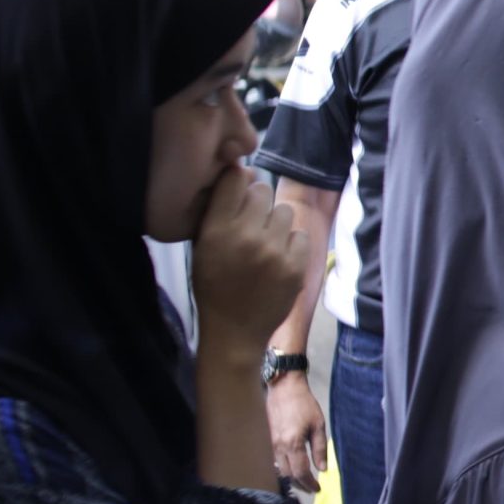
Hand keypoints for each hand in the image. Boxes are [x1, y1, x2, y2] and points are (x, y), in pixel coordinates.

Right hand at [190, 167, 305, 364]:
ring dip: (276, 224)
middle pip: (263, 190)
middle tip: (252, 224)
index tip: (240, 190)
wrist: (234, 332)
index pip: (235, 179)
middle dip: (258, 204)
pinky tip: (278, 260)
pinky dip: (291, 245)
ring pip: (284, 211)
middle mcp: (246, 236)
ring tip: (265, 244)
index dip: (239, 180)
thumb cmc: (214, 286)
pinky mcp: (295, 266)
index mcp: (216, 230)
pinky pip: (300, 235)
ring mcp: (273, 251)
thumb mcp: (203, 247)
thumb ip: (219, 211)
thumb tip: (244, 171)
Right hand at [265, 372, 326, 492]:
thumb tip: (322, 469)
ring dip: (292, 478)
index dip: (309, 484)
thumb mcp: (318, 425)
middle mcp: (278, 447)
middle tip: (312, 488)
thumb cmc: (304, 404)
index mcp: (293, 444)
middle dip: (301, 484)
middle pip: (288, 475)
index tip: (318, 489)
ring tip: (304, 480)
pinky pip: (275, 461)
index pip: (301, 472)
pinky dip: (285, 468)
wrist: (284, 388)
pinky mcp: (267, 441)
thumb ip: (320, 448)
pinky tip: (293, 467)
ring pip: (280, 470)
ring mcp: (270, 445)